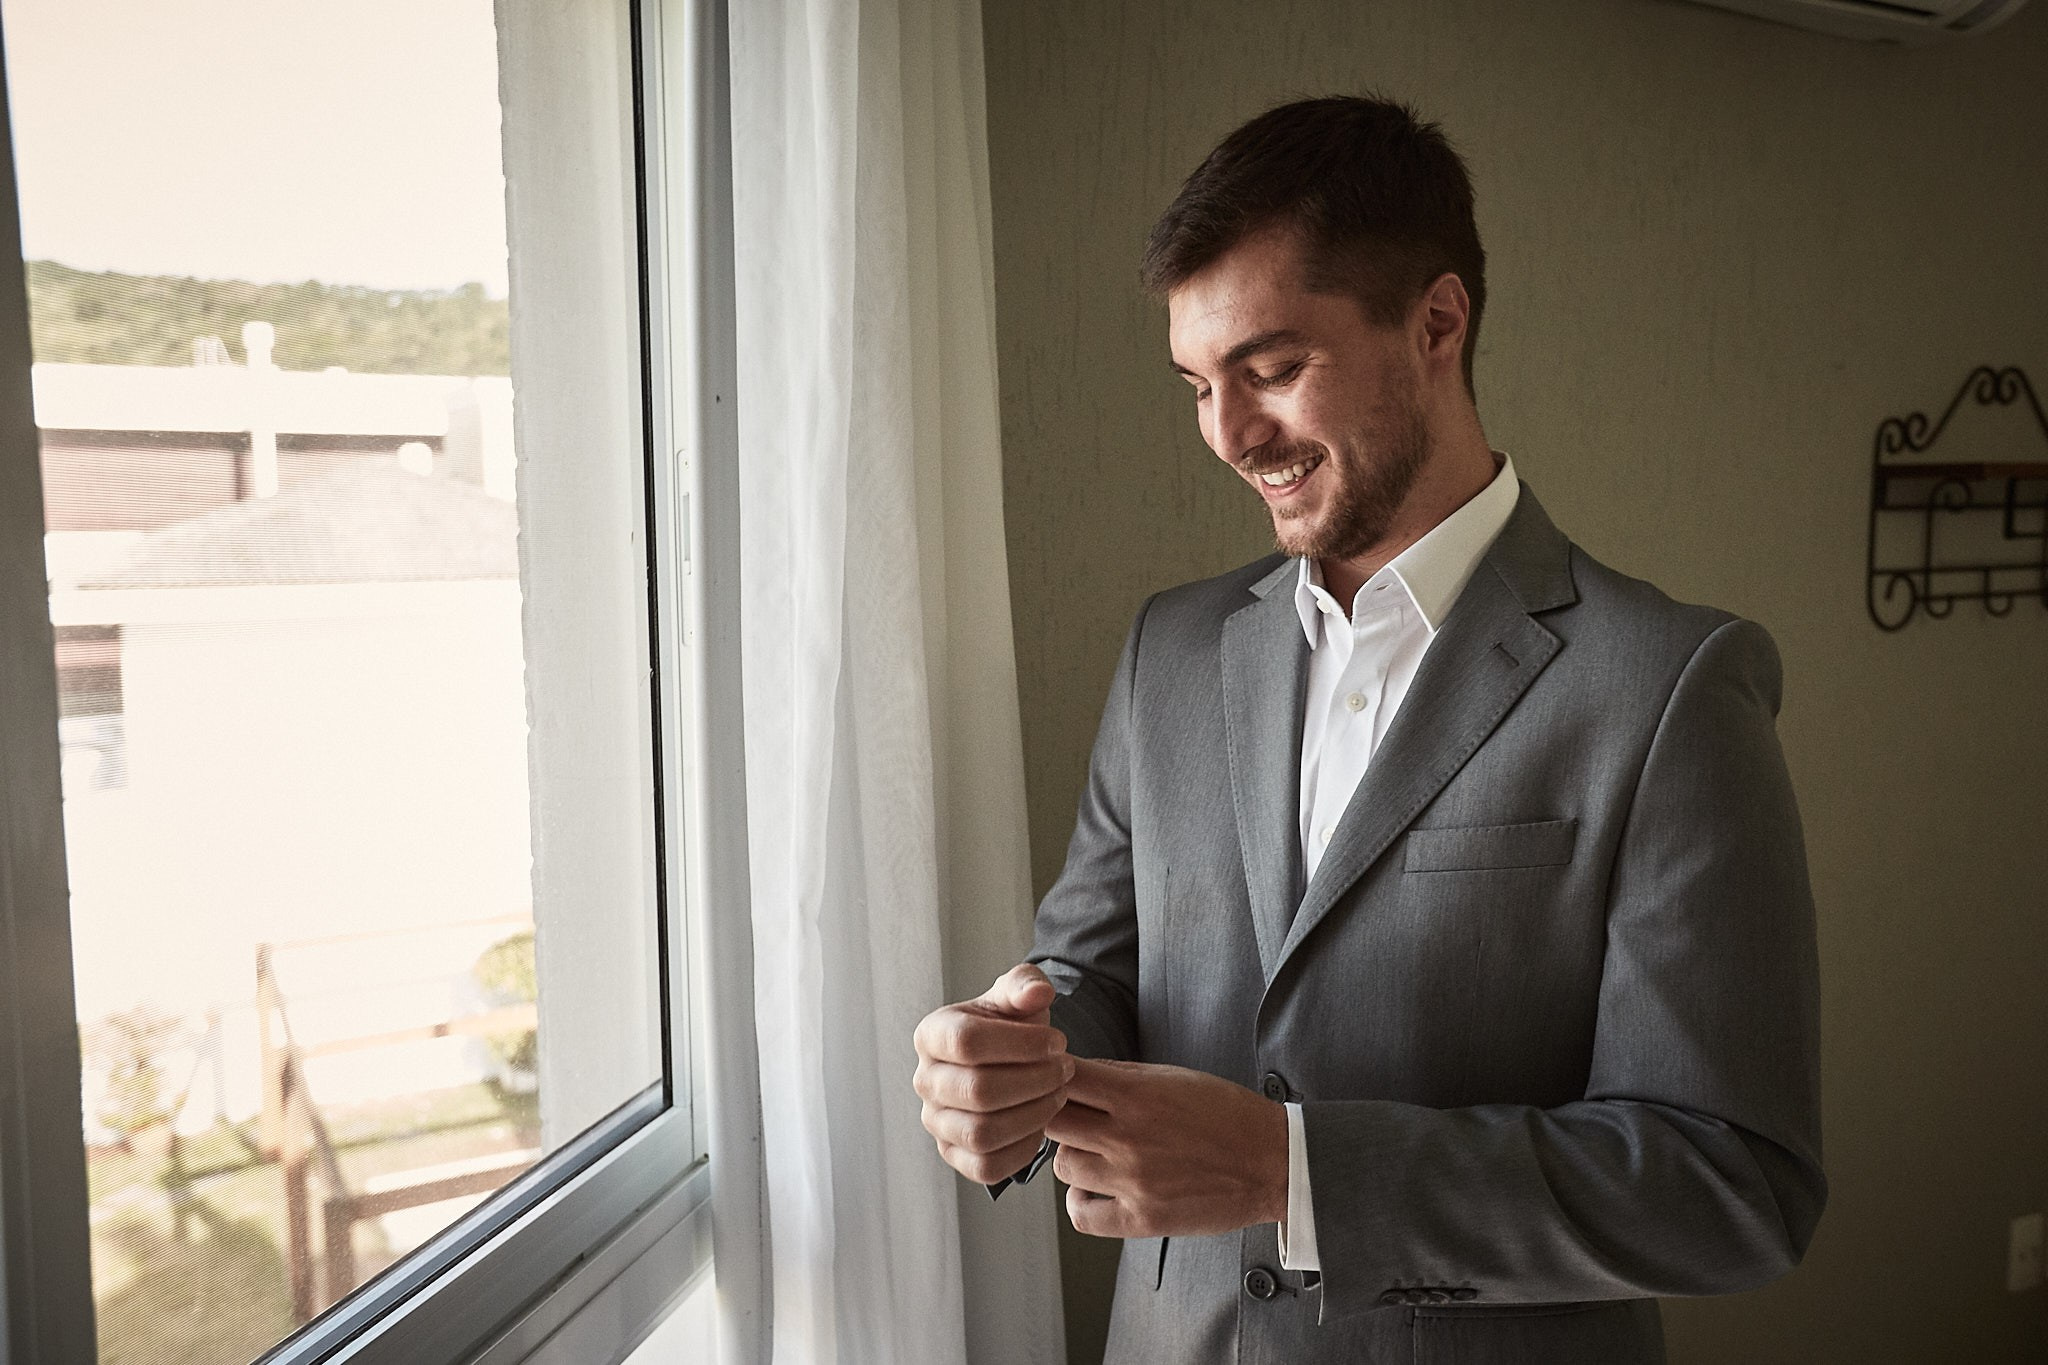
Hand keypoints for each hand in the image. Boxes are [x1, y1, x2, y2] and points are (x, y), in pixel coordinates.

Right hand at [913, 963, 1072, 1184]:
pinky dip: (1022, 1149)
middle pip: (978, 1091)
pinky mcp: (954, 1155)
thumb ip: (1027, 984)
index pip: (967, 1042)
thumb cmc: (1010, 1025)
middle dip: (1035, 1081)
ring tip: (1058, 1094)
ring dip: (1033, 1115)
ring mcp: (936, 1122)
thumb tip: (1037, 993)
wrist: (1006, 1060)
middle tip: (1066, 1069)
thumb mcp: (1018, 995)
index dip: (1021, 1044)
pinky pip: (987, 1167)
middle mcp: (925, 1081)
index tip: (1058, 1041)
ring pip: (982, 1133)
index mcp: (932, 1035)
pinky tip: (1042, 1123)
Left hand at [1046, 1058, 1287, 1237]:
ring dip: (1073, 1156)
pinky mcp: (1142, 1218)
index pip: (1064, 1079)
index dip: (1053, 1077)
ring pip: (1063, 1166)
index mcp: (1137, 1095)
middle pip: (1052, 1121)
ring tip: (1094, 1152)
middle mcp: (1128, 1137)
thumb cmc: (1226, 1115)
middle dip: (1057, 1114)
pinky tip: (1094, 1189)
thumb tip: (1076, 1072)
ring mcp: (1133, 1181)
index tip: (1057, 1080)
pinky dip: (1080, 1202)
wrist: (1271, 1162)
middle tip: (1072, 1117)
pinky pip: (1082, 1215)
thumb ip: (1121, 1077)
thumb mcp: (1174, 1077)